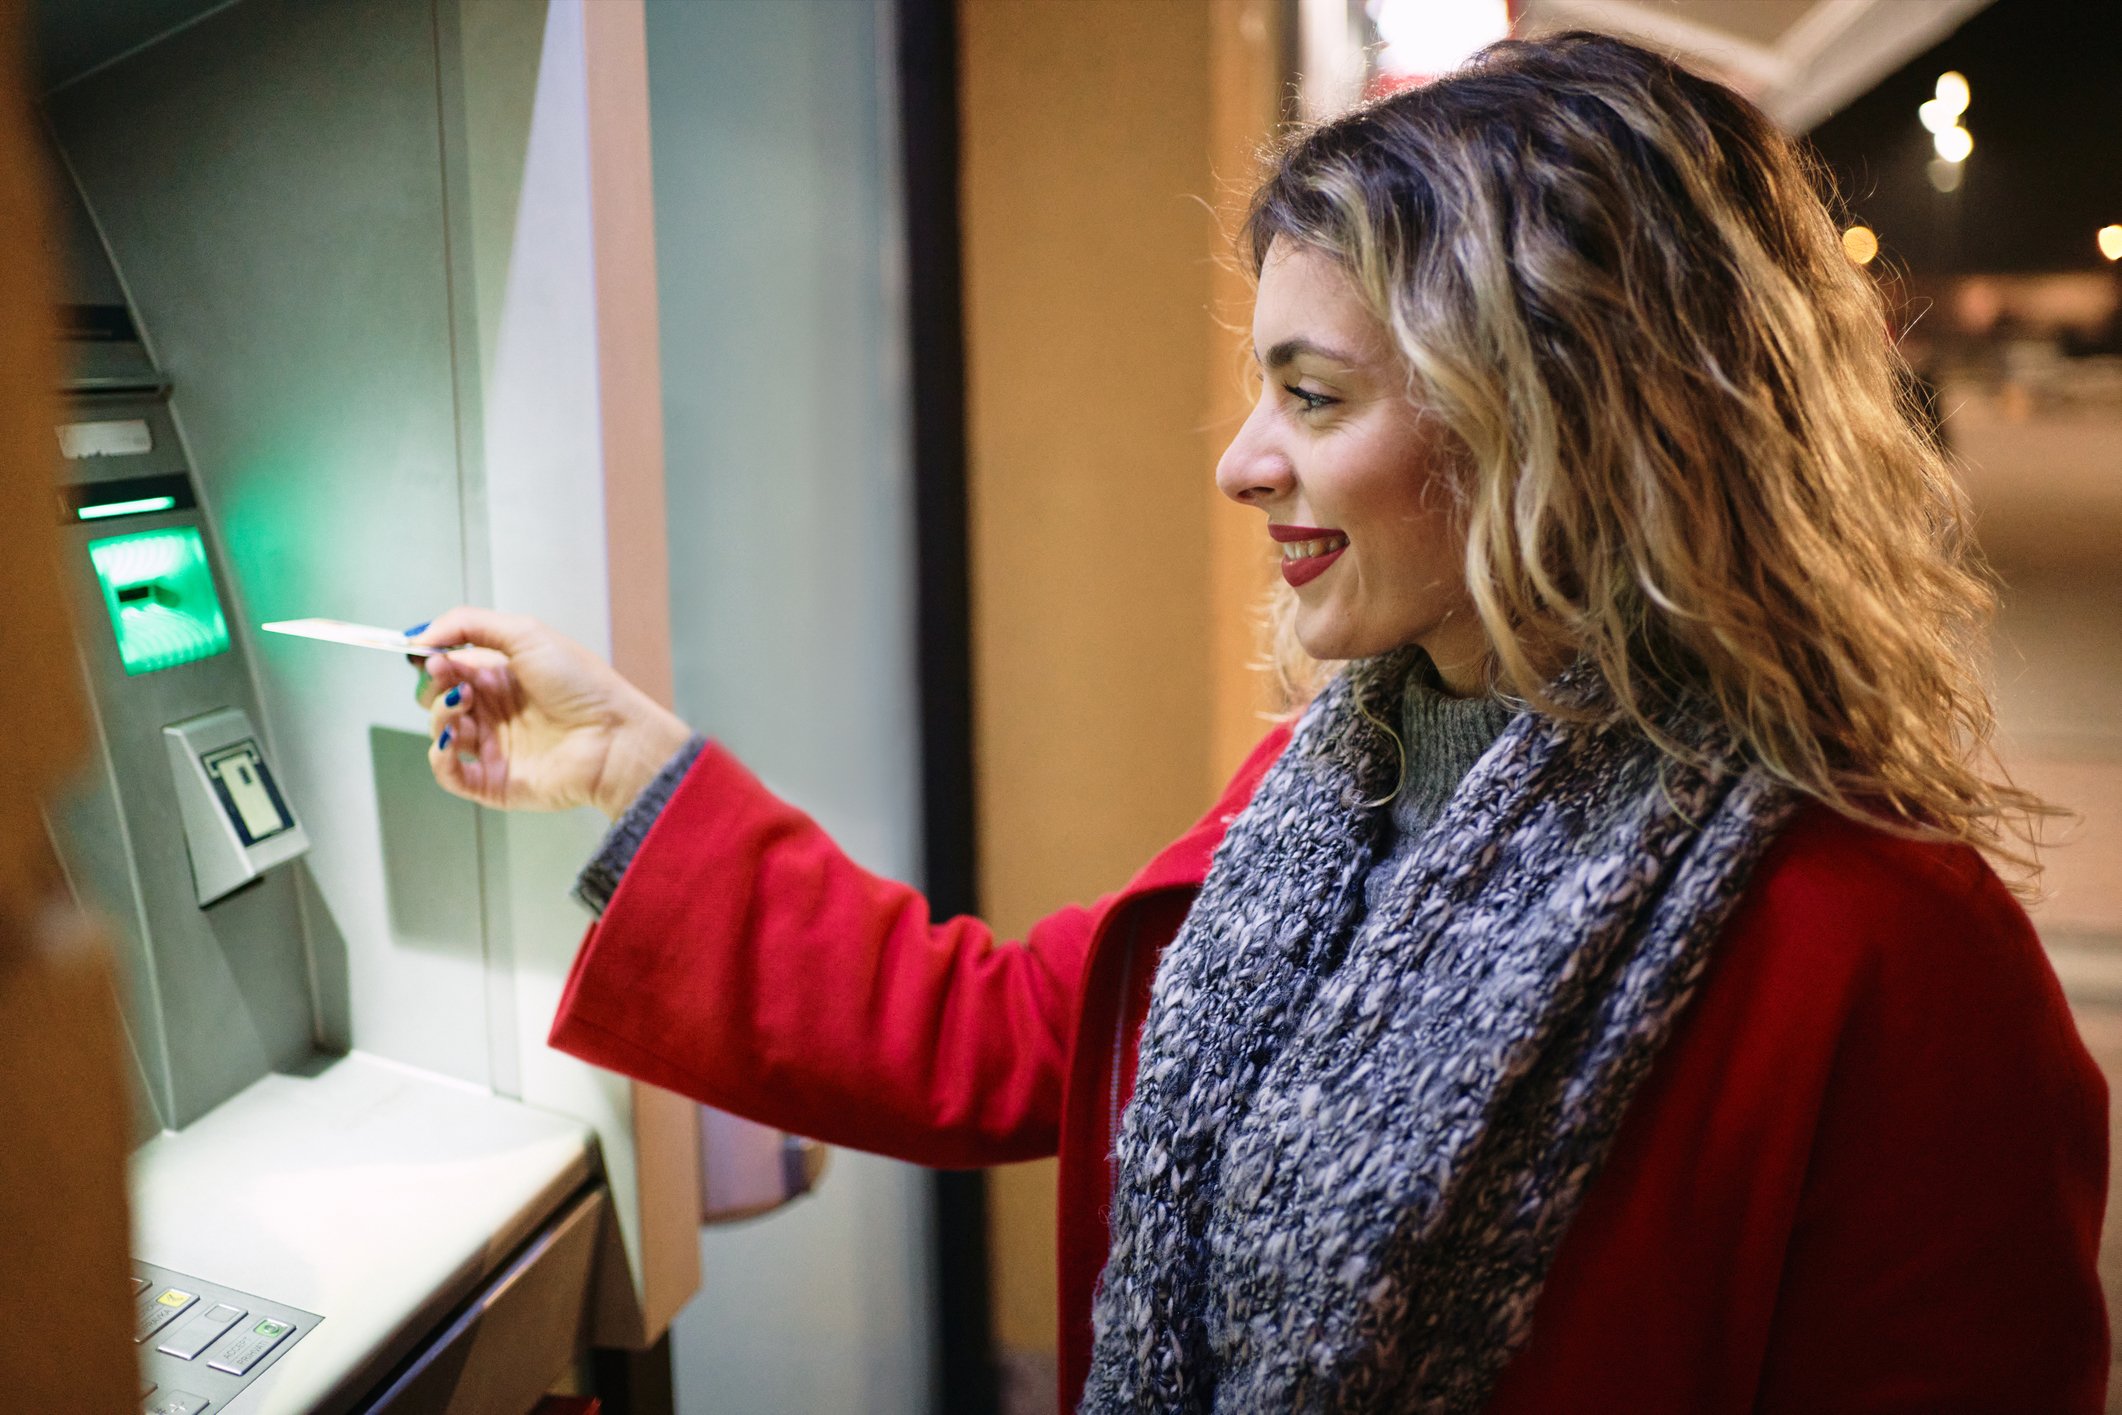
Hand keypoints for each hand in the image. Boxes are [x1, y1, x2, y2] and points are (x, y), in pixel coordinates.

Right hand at [412, 608, 691, 818]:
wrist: (613, 736)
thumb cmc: (581, 684)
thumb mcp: (526, 634)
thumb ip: (469, 624)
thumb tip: (421, 636)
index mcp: (502, 676)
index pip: (450, 668)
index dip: (435, 660)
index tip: (431, 655)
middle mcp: (496, 712)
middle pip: (440, 700)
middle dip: (434, 687)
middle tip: (451, 680)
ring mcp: (494, 748)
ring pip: (441, 732)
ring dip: (442, 715)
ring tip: (465, 704)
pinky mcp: (494, 782)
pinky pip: (449, 774)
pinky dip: (440, 757)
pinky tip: (451, 740)